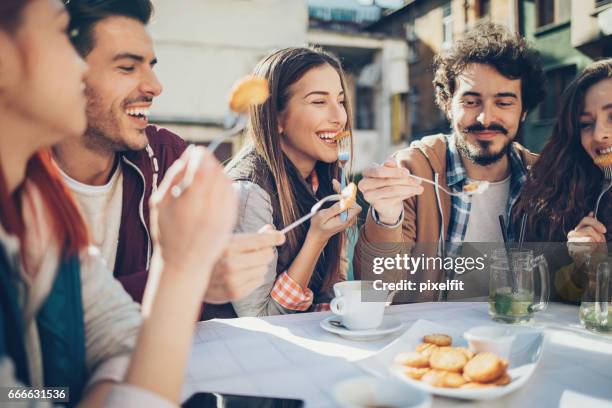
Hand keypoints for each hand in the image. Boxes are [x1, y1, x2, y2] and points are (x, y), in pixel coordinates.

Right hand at [150, 146, 236, 277]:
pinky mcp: (230, 220)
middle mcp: (209, 210)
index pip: (203, 169)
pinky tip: (215, 186)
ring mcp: (222, 216)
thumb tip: (188, 155)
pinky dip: (224, 184)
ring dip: (218, 171)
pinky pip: (232, 193)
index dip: (201, 155)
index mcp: (189, 205)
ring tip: (205, 173)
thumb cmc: (168, 232)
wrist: (185, 263)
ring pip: (226, 181)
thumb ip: (173, 177)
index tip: (196, 151)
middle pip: (216, 172)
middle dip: (209, 161)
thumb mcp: (160, 204)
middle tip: (200, 159)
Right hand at [204, 225, 285, 303]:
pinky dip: (254, 277)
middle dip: (266, 251)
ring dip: (259, 266)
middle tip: (259, 251)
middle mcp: (231, 264)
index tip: (280, 237)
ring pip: (264, 269)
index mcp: (228, 246)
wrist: (189, 277)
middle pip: (266, 255)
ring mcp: (234, 280)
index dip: (274, 237)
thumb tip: (270, 230)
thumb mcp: (226, 240)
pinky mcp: (236, 293)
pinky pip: (258, 281)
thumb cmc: (211, 255)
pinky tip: (242, 274)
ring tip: (245, 264)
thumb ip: (249, 236)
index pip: (260, 240)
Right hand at [308, 179, 360, 241]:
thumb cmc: (318, 225)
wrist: (318, 234)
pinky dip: (342, 196)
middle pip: (353, 202)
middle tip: (335, 183)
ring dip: (343, 193)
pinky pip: (348, 204)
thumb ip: (334, 209)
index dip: (348, 197)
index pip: (355, 207)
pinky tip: (336, 189)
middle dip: (345, 192)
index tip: (340, 189)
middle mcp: (350, 219)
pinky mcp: (347, 215)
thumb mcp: (322, 216)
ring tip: (335, 185)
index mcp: (345, 220)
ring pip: (350, 202)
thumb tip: (344, 201)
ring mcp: (349, 218)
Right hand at [358, 157, 422, 224]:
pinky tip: (413, 192)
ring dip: (409, 188)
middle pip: (387, 181)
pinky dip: (406, 195)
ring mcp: (369, 196)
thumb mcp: (391, 172)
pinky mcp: (377, 205)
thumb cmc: (389, 182)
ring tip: (420, 188)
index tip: (407, 172)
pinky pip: (394, 198)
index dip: (393, 171)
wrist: (387, 202)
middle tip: (418, 181)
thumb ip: (392, 166)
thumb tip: (394, 163)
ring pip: (392, 190)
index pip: (379, 171)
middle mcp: (364, 184)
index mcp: (367, 172)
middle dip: (405, 180)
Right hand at [567, 212, 606, 262]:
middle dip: (598, 237)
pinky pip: (587, 247)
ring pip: (589, 238)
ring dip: (596, 244)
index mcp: (578, 228)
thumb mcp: (596, 235)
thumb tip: (591, 212)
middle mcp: (572, 234)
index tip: (604, 230)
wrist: (590, 264)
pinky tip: (590, 252)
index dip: (596, 223)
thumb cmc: (594, 249)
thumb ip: (593, 224)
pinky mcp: (573, 250)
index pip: (586, 220)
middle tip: (598, 242)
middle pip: (589, 229)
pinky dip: (592, 250)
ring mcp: (571, 242)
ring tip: (594, 248)